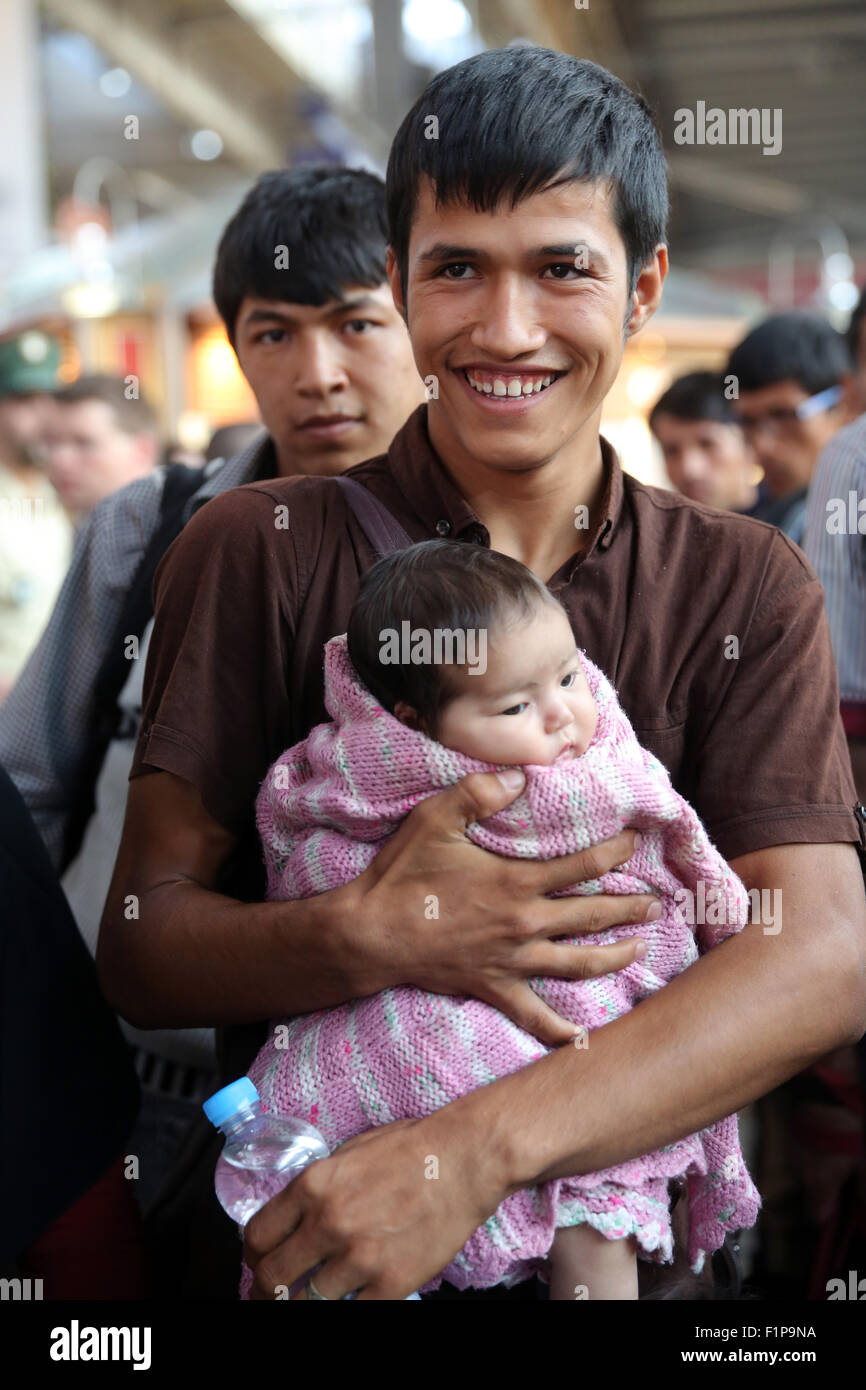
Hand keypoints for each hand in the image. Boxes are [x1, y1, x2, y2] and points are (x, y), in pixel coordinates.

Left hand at [244, 1106, 504, 1300]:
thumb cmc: (411, 1149)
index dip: (252, 1255)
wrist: (464, 1159)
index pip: (257, 1236)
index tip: (257, 1261)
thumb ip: (316, 1187)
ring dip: (304, 1301)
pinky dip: (347, 1306)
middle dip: (266, 1288)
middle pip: (273, 1277)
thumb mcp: (348, 1153)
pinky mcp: (391, 1283)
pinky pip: (352, 1313)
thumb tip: (293, 1217)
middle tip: (271, 1292)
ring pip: (307, 1302)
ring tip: (309, 1297)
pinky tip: (348, 1298)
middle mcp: (329, 1223)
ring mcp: (360, 1257)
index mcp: (313, 1186)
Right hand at [342, 768, 658, 1045]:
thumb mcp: (436, 819)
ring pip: (577, 963)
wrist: (370, 934)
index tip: (635, 842)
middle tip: (657, 903)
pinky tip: (581, 1038)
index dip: (615, 852)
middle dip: (629, 908)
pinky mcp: (493, 987)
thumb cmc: (402, 875)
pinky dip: (560, 1030)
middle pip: (592, 917)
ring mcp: (512, 960)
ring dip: (613, 956)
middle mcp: (524, 924)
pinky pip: (534, 1015)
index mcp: (516, 882)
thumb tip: (522, 775)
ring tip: (640, 949)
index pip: (583, 866)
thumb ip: (480, 792)